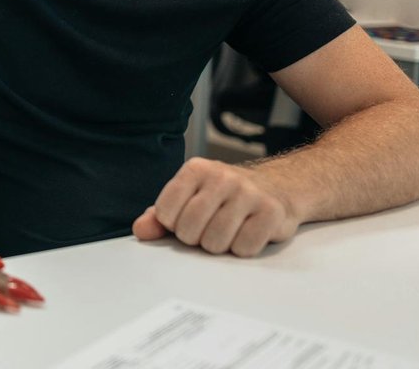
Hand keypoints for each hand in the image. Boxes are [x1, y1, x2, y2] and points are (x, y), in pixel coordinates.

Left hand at [132, 158, 300, 256]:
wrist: (277, 187)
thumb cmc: (225, 197)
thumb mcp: (189, 198)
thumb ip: (160, 216)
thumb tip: (140, 230)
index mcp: (196, 169)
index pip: (165, 213)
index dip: (173, 225)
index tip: (186, 219)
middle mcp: (222, 176)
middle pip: (189, 230)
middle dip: (196, 238)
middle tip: (209, 228)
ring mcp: (248, 193)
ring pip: (215, 242)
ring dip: (219, 246)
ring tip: (228, 230)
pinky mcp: (271, 211)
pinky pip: (243, 248)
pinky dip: (242, 249)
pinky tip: (247, 233)